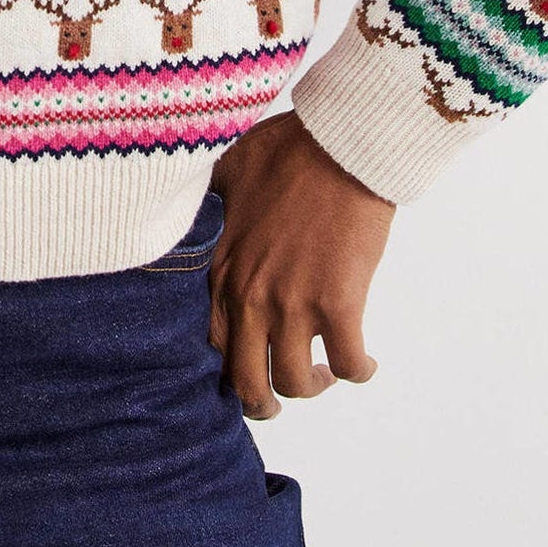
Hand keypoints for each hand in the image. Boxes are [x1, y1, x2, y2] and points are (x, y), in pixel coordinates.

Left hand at [207, 109, 395, 417]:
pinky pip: (347, 363)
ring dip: (310, 386)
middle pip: (245, 381)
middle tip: (277, 399)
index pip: (209, 344)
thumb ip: (206, 202)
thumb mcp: (225, 172)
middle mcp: (251, 296)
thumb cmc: (287, 149)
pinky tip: (363, 362)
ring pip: (294, 383)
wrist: (339, 143)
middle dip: (261, 403)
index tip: (242, 367)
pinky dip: (357, 371)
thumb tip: (183, 201)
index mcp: (223, 270)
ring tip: (324, 371)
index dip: (225, 367)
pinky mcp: (339, 303)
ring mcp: (294, 304)